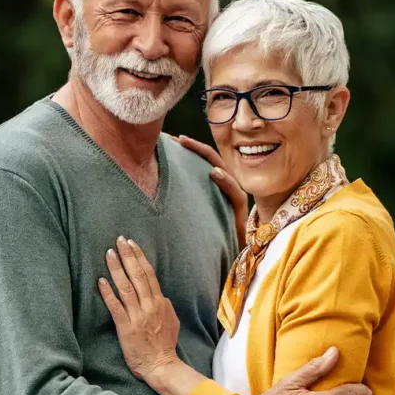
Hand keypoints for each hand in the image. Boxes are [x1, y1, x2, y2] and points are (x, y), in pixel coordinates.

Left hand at [98, 238, 180, 381]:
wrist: (162, 365)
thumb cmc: (165, 346)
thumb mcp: (172, 321)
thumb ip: (164, 306)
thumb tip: (159, 295)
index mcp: (160, 303)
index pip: (149, 274)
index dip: (139, 257)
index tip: (132, 244)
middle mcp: (149, 306)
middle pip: (138, 275)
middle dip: (128, 256)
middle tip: (119, 240)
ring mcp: (137, 316)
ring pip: (126, 287)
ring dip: (117, 269)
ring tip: (109, 253)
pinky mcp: (126, 328)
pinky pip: (116, 307)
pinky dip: (108, 293)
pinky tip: (100, 281)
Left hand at [171, 134, 247, 248]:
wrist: (223, 257)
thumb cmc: (204, 237)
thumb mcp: (189, 214)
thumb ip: (181, 198)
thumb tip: (155, 186)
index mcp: (211, 186)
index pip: (201, 161)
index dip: (188, 149)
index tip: (170, 140)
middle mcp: (223, 187)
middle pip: (210, 159)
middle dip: (194, 146)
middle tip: (177, 138)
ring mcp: (233, 196)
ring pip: (222, 169)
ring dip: (205, 156)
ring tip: (189, 144)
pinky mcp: (240, 209)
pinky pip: (235, 192)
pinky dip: (225, 181)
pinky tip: (213, 173)